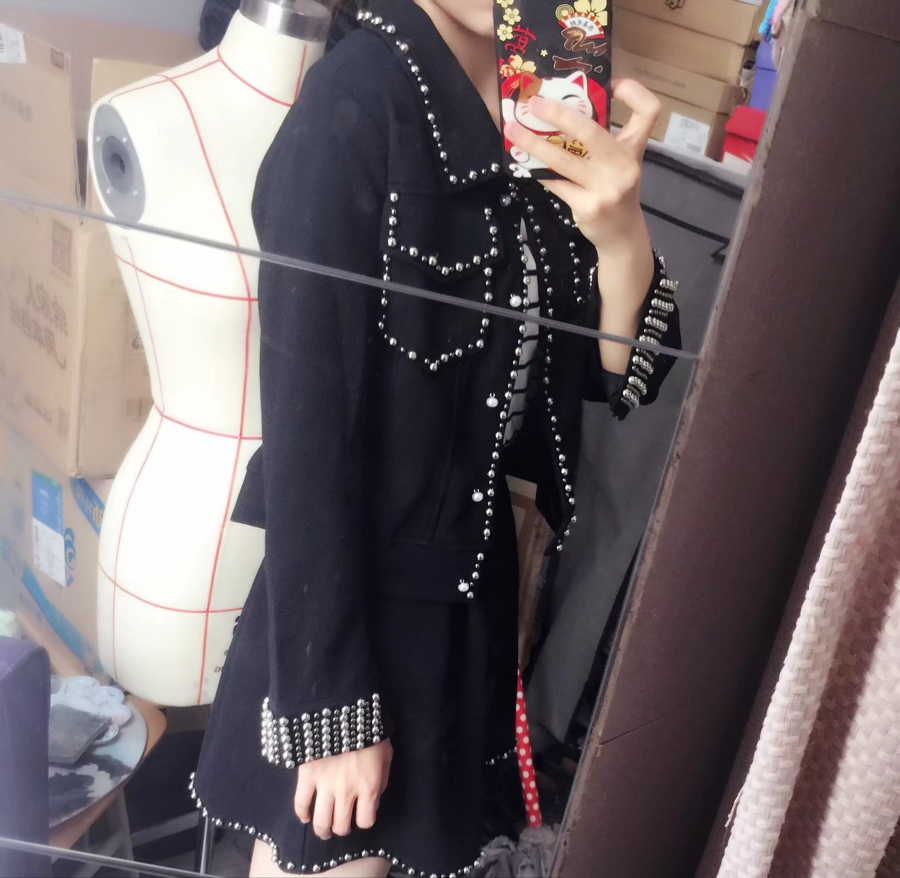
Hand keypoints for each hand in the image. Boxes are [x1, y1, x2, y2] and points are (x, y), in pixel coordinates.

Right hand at [294, 739, 392, 839]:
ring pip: (321, 821)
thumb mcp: (386, 755)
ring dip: (322, 829)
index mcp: (369, 787)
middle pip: (341, 825)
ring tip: (323, 828)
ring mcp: (325, 785)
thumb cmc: (370, 731)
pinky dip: (302, 813)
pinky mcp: (307, 775)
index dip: (364, 819)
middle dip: (342, 828)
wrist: (345, 709)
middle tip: (340, 823)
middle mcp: (347, 791)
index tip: (362, 813)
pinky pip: (300, 803)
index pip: (365, 821)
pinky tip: (306, 816)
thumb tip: (373, 801)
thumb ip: (382, 780)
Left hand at [504, 80, 661, 372]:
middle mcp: (624, 166)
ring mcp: (606, 188)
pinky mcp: (587, 207)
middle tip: (532, 102)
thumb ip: (605, 139)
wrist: (622, 237)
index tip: (611, 82)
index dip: (633, 91)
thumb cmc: (616, 192)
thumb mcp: (621, 163)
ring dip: (533, 144)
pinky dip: (536, 171)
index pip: (649, 111)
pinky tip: (521, 162)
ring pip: (562, 159)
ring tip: (512, 131)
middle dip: (558, 113)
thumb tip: (564, 108)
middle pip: (590, 131)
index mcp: (634, 150)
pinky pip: (555, 183)